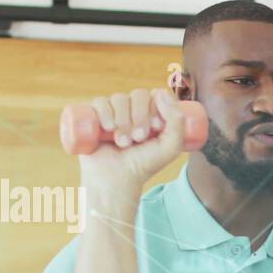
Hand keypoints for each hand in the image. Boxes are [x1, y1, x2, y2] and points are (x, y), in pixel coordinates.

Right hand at [79, 88, 187, 203]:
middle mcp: (133, 110)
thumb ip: (177, 122)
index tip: (156, 127)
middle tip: (139, 138)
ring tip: (123, 142)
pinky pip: (99, 101)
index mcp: (152, 113)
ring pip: (119, 98)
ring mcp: (113, 112)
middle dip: (140, 116)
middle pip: (138, 95)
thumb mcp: (170, 147)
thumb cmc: (144, 165)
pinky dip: (105, 111)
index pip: (155, 95)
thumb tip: (161, 92)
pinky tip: (108, 127)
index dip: (156, 108)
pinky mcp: (94, 116)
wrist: (116, 179)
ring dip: (123, 119)